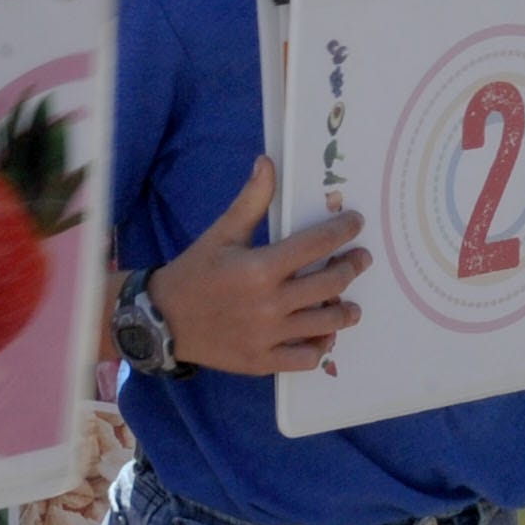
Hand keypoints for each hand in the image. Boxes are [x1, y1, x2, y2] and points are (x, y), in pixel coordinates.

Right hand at [153, 158, 367, 374]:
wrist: (162, 320)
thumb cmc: (195, 272)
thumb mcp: (221, 234)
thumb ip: (251, 201)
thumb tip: (268, 163)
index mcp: (260, 268)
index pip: (317, 244)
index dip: (342, 231)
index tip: (355, 224)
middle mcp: (269, 303)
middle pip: (330, 284)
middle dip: (352, 267)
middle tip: (361, 260)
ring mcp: (267, 336)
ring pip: (325, 324)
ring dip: (345, 312)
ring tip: (352, 306)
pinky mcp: (262, 361)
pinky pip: (305, 359)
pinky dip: (321, 347)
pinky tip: (323, 335)